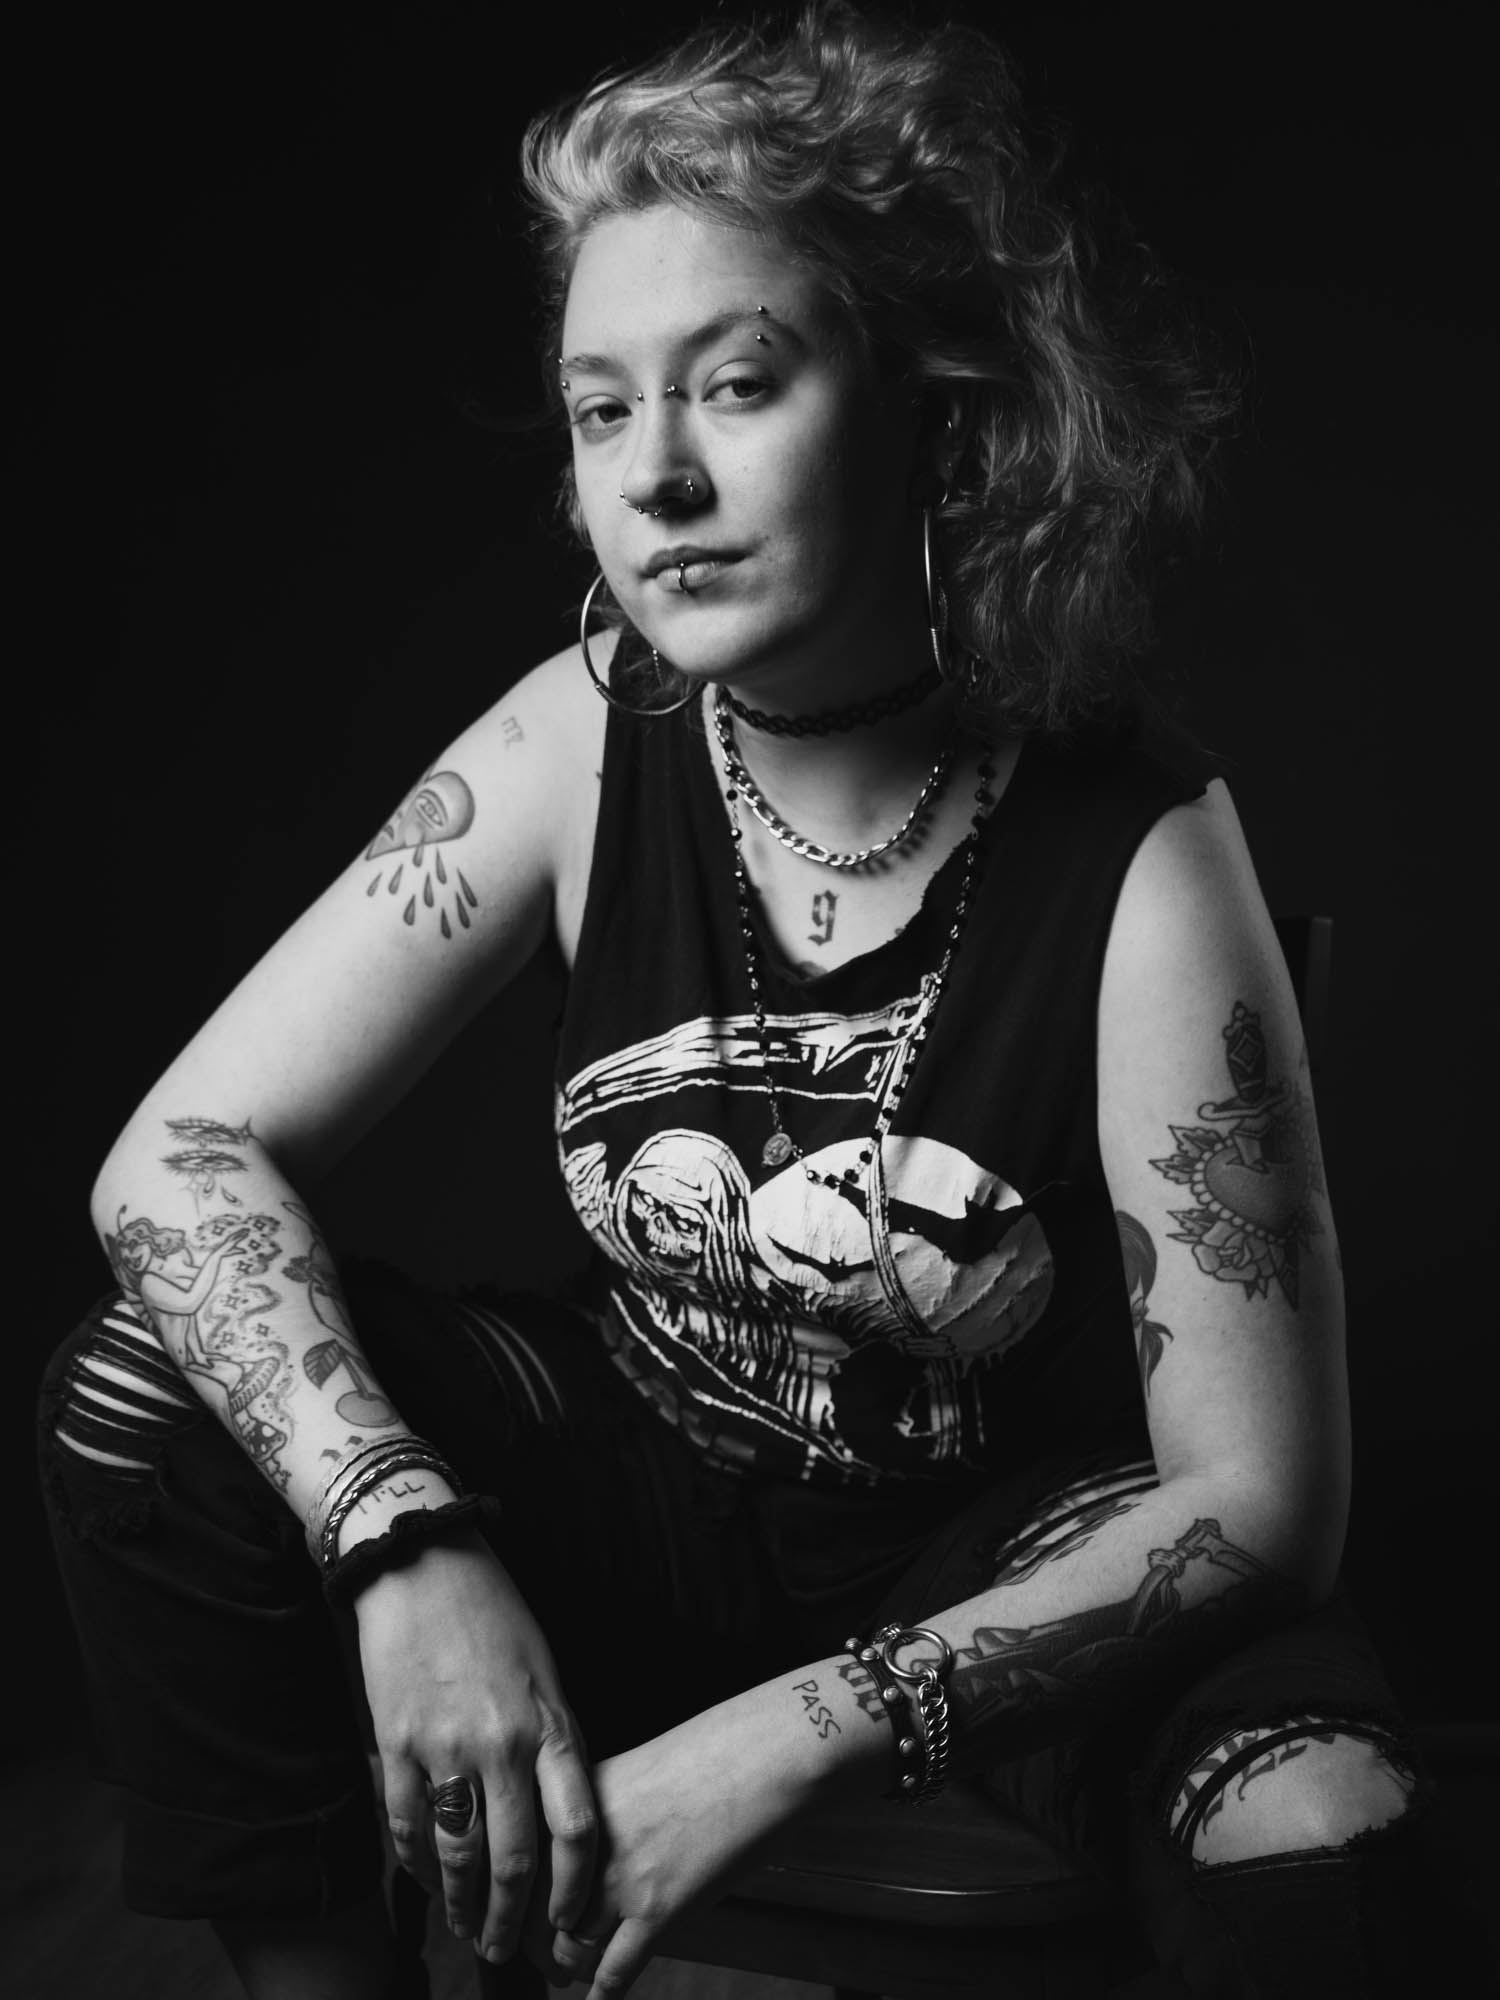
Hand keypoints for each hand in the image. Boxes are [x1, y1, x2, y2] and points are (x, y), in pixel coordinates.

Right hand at [354, 1533, 598, 1965]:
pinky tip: (424, 1879)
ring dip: (462, 1903)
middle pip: (514, 1858)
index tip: (572, 1920)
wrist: (422, 1563)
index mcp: (549, 1724)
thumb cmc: (492, 1613)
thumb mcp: (544, 1669)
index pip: (577, 1828)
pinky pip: (405, 1823)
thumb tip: (559, 1807)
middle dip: (513, 1918)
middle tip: (509, 1950)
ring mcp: (445, 1745)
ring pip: (457, 1854)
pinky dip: (414, 1863)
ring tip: (467, 1927)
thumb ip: (554, 1738)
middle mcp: (502, 1743)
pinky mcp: (396, 1742)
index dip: (577, 1887)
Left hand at [532, 1677, 848, 1996]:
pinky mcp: (660, 1909)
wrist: (764, 1754)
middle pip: (534, 1913)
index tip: (512, 1913)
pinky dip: (602, 1993)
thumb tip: (585, 1857)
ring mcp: (623, 1878)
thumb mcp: (637, 1772)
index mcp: (579, 1803)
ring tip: (568, 1976)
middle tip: (535, 1957)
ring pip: (569, 1948)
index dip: (511, 1899)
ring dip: (567, 1968)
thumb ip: (603, 1814)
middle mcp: (589, 1843)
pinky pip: (615, 1971)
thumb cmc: (714, 1753)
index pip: (521, 1866)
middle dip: (532, 1944)